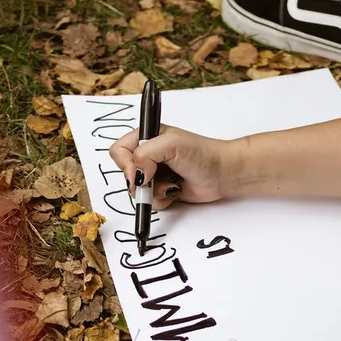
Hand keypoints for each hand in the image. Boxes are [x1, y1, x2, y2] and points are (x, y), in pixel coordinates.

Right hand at [109, 125, 232, 209]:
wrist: (221, 174)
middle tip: (154, 180)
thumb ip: (145, 154)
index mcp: (146, 137)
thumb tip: (135, 175)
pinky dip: (161, 200)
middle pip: (126, 174)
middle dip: (140, 182)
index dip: (124, 165)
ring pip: (138, 192)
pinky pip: (150, 202)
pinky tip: (175, 191)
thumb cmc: (202, 154)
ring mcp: (154, 174)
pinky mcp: (162, 190)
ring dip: (153, 193)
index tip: (137, 175)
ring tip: (171, 185)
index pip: (119, 151)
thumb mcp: (171, 145)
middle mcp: (148, 155)